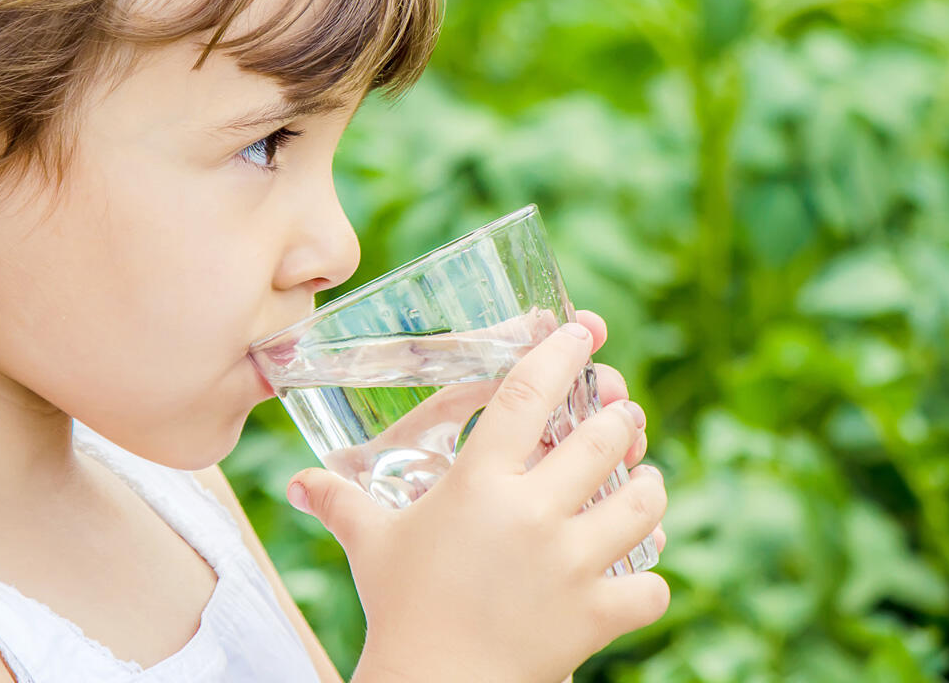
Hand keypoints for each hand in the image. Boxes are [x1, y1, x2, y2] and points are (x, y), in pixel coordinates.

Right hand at [287, 313, 668, 682]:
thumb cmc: (400, 609)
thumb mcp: (371, 545)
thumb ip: (340, 503)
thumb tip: (297, 483)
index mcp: (479, 483)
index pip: (528, 394)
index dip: (560, 354)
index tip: (581, 335)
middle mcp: (532, 512)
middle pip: (605, 438)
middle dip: (621, 421)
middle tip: (620, 422)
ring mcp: (571, 562)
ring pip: (643, 501)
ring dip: (648, 486)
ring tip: (642, 483)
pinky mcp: (596, 613)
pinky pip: (651, 586)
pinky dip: (648, 580)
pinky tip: (635, 573)